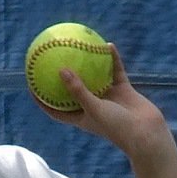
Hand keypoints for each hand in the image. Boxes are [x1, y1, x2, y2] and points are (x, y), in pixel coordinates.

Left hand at [35, 44, 170, 162]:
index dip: (42, 100)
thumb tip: (61, 71)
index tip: (31, 86)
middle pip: (72, 91)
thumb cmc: (116, 127)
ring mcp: (108, 97)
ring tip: (78, 46)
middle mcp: (92, 106)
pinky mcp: (123, 89)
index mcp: (81, 117)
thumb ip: (78, 90)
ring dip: (88, 64)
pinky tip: (106, 45)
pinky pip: (114, 70)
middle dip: (62, 77)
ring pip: (94, 77)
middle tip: (50, 60)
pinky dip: (111, 59)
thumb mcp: (93, 108)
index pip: (56, 110)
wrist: (145, 132)